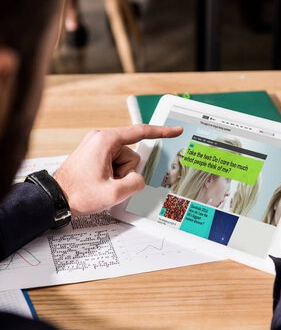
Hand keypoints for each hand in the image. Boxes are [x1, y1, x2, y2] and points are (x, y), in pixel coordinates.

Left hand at [54, 125, 182, 214]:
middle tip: (110, 184)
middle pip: (131, 155)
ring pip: (124, 162)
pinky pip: (115, 165)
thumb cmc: (77, 193)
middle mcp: (101, 139)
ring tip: (102, 185)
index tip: (175, 131)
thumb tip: (139, 179)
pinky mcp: (94, 155)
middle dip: (126, 173)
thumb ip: (136, 183)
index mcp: (106, 141)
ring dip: (118, 176)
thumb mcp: (114, 193)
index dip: (161, 133)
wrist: (55, 198)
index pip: (140, 133)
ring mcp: (97, 147)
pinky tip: (100, 183)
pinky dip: (112, 176)